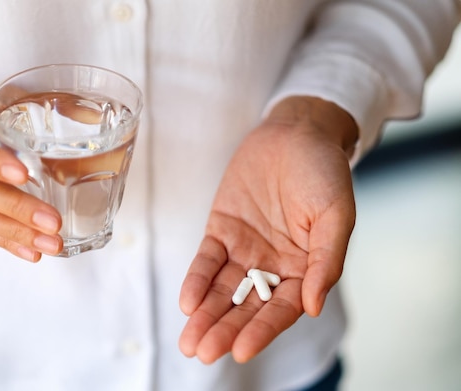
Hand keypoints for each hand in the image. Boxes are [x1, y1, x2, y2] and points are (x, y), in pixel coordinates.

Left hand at [178, 96, 357, 363]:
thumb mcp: (335, 216)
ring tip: (189, 340)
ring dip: (205, 313)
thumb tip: (312, 306)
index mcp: (304, 268)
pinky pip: (207, 260)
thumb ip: (325, 261)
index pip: (281, 309)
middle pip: (246, 306)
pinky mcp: (222, 230)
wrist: (295, 133)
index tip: (241, 351)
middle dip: (224, 329)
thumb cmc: (323, 172)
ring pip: (222, 289)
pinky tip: (187, 301)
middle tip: (203, 352)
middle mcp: (273, 265)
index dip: (262, 330)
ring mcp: (245, 249)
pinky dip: (196, 280)